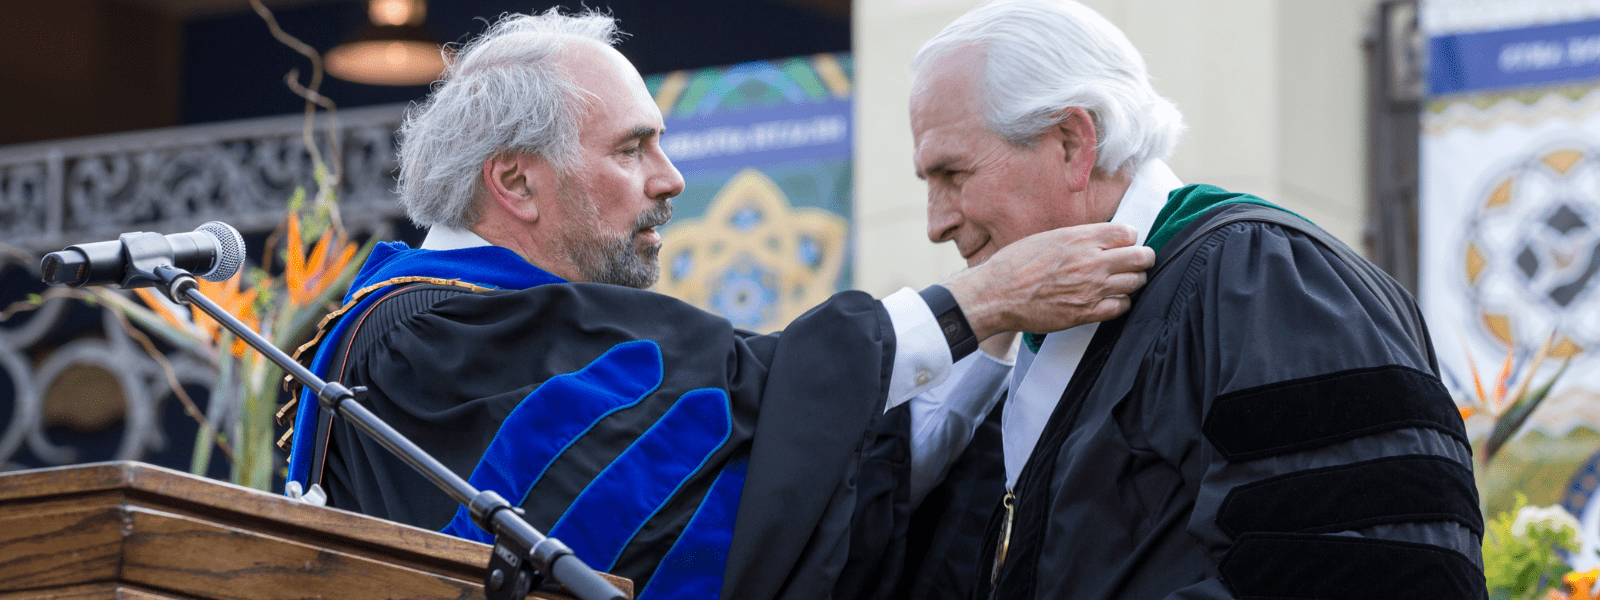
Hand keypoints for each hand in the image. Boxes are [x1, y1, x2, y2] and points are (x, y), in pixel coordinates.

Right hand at [942, 223, 1154, 339]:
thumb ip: (1078, 239)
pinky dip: (1120, 302)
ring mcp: (1092, 288)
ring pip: (1136, 283)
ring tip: (1122, 281)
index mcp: (1080, 238)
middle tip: (1137, 261)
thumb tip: (1099, 240)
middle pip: (1141, 257)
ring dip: (1133, 281)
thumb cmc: (1015, 264)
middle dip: (1142, 258)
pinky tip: (1109, 299)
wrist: (996, 295)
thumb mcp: (1047, 238)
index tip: (1125, 243)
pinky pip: (1122, 306)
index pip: (1129, 232)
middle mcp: (1092, 261)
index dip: (1129, 238)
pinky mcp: (1087, 312)